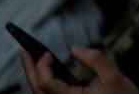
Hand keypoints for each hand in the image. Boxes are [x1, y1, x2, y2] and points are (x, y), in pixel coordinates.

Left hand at [20, 47, 138, 93]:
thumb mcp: (114, 76)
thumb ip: (95, 59)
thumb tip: (75, 49)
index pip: (46, 83)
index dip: (43, 66)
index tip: (48, 53)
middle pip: (38, 89)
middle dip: (30, 70)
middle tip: (25, 52)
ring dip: (35, 77)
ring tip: (33, 60)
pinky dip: (44, 83)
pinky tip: (47, 72)